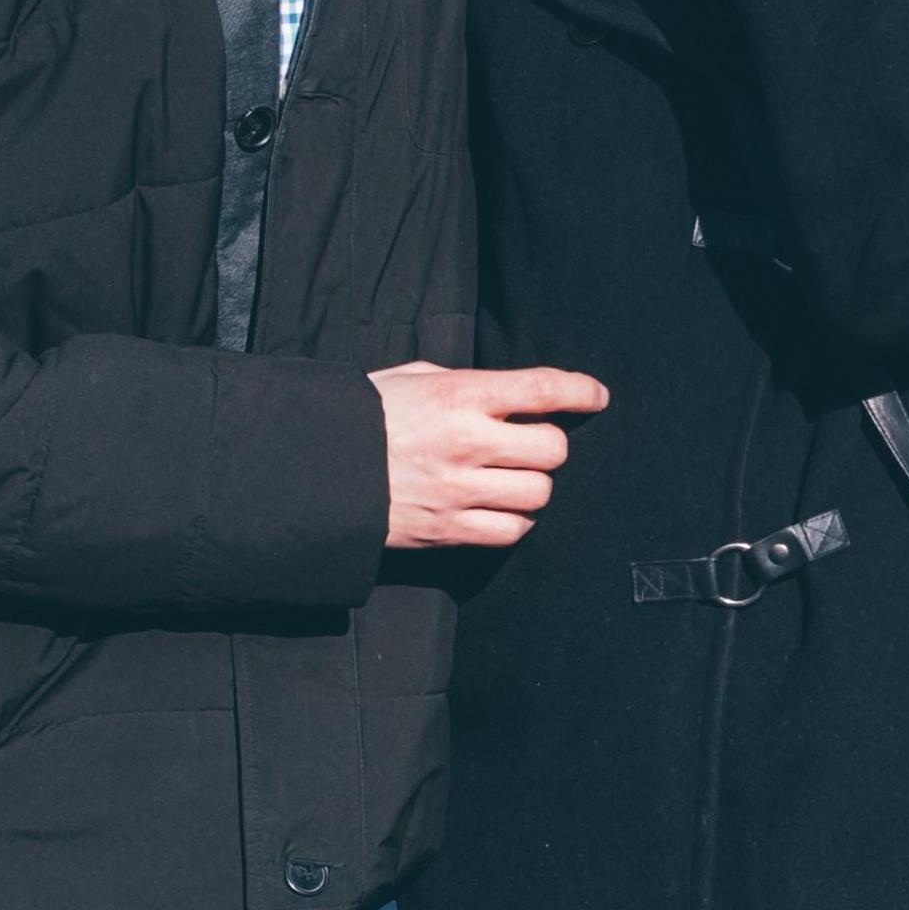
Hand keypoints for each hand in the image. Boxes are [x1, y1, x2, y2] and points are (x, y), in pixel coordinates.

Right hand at [373, 361, 608, 550]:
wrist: (313, 469)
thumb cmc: (362, 418)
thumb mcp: (410, 379)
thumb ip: (462, 383)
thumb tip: (509, 394)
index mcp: (458, 395)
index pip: (543, 388)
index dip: (580, 390)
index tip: (595, 396)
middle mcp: (466, 442)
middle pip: (553, 449)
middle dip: (548, 446)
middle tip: (526, 444)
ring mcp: (459, 490)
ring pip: (538, 493)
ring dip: (531, 485)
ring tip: (506, 478)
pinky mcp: (449, 530)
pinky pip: (511, 531)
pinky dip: (512, 521)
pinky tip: (494, 508)